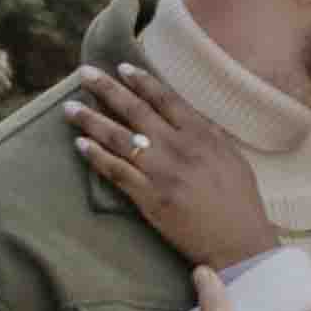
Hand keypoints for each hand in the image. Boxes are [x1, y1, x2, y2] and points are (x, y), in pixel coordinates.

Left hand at [69, 63, 279, 269]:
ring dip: (91, 120)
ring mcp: (162, 172)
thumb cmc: (241, 203)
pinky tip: (80, 144)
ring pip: (119, 138)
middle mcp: (179, 148)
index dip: (141, 81)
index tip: (121, 67)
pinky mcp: (150, 197)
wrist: (239, 242)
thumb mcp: (232, 158)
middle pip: (136, 111)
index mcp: (202, 135)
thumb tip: (189, 118)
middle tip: (84, 73)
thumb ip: (208, 136)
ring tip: (70, 108)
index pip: (166, 99)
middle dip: (107, 89)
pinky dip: (97, 156)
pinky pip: (116, 171)